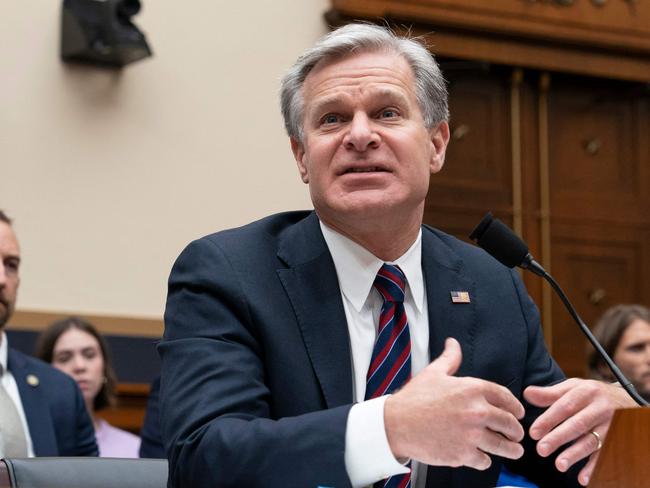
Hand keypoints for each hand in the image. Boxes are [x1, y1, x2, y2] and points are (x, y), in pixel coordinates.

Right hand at [384, 337, 524, 469]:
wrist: (396, 424)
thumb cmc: (413, 398)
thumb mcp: (433, 373)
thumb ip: (450, 359)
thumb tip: (453, 343)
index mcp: (472, 389)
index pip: (506, 398)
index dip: (515, 406)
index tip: (518, 413)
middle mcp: (476, 411)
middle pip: (509, 423)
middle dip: (516, 430)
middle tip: (517, 434)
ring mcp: (471, 435)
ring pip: (503, 445)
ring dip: (511, 449)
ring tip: (514, 451)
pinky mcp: (464, 455)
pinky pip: (485, 461)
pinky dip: (485, 460)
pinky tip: (483, 458)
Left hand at [524, 378, 636, 485]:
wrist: (627, 401)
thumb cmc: (592, 394)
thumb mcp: (573, 388)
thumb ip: (550, 394)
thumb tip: (527, 393)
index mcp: (586, 392)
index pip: (564, 407)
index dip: (548, 420)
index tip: (533, 433)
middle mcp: (600, 408)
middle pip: (577, 425)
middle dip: (558, 438)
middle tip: (541, 450)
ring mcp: (611, 425)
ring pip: (591, 441)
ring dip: (575, 454)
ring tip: (559, 465)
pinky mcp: (617, 440)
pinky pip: (605, 455)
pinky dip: (594, 467)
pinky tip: (583, 478)